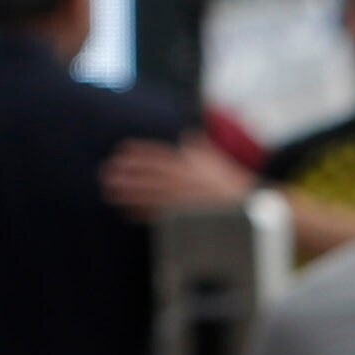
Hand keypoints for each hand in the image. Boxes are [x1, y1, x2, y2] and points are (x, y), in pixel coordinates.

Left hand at [103, 136, 259, 220]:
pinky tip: (128, 211)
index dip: (138, 154)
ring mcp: (182, 200)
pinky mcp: (184, 217)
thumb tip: (190, 136)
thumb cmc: (232, 185)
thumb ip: (201, 148)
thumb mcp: (218, 161)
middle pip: (148, 176)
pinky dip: (143, 213)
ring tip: (110, 191)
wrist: (247, 210)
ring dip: (128, 193)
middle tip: (107, 172)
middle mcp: (182, 181)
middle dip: (127, 174)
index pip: (158, 156)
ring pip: (149, 195)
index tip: (121, 152)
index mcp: (189, 165)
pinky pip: (160, 214)